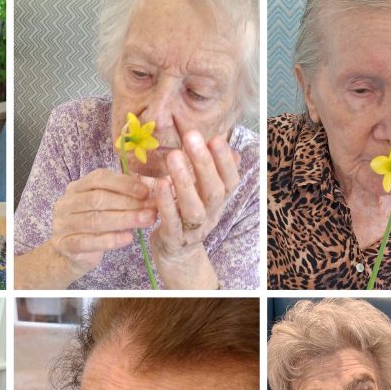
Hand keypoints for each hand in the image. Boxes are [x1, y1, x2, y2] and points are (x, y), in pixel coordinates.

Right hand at [49, 169, 155, 277]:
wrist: (71, 255)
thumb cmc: (92, 228)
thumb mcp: (103, 208)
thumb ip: (120, 197)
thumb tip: (149, 192)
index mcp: (76, 188)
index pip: (99, 178)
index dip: (124, 184)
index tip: (146, 192)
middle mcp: (66, 203)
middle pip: (98, 199)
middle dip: (128, 203)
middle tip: (151, 209)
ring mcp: (62, 224)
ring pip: (95, 220)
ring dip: (124, 220)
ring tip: (145, 221)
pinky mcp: (64, 245)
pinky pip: (89, 242)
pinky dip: (110, 240)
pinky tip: (128, 238)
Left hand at [148, 127, 239, 273]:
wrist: (177, 252)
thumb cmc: (188, 213)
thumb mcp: (203, 191)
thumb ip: (211, 169)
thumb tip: (224, 142)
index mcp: (220, 201)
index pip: (231, 180)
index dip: (225, 161)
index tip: (215, 138)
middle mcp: (210, 215)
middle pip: (213, 191)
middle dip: (204, 163)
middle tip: (191, 137)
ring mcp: (192, 229)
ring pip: (193, 208)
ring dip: (184, 181)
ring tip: (174, 156)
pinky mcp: (173, 239)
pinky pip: (171, 222)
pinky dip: (166, 203)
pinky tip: (159, 184)